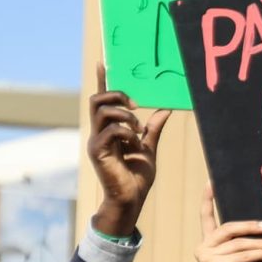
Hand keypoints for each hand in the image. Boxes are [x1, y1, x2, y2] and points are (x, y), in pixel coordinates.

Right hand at [88, 63, 170, 237]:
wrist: (132, 198)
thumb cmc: (138, 176)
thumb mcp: (149, 148)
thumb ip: (153, 129)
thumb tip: (165, 110)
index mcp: (109, 129)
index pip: (102, 101)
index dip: (101, 81)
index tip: (102, 62)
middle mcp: (98, 132)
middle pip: (98, 99)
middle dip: (117, 96)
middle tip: (136, 106)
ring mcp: (96, 141)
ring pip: (102, 111)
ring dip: (125, 115)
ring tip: (139, 129)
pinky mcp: (97, 152)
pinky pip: (110, 131)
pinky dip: (126, 132)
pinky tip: (134, 143)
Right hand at [195, 184, 261, 261]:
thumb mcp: (243, 257)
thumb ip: (246, 242)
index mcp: (208, 242)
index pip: (206, 216)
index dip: (208, 199)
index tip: (211, 181)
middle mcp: (203, 247)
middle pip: (228, 228)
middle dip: (249, 226)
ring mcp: (207, 256)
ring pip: (239, 243)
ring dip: (261, 244)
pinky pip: (243, 255)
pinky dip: (260, 255)